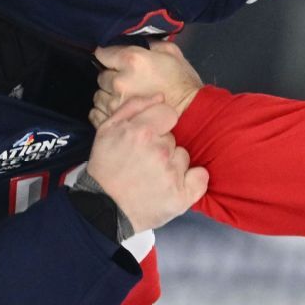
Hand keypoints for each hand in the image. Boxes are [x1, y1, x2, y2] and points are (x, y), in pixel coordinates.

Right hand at [85, 95, 208, 232]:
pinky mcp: (181, 196)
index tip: (147, 137)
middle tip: (142, 162)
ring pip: (183, 156)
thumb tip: (160, 96)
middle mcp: (160, 151)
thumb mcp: (107, 130)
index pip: (169, 113)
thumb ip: (133, 107)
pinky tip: (174, 185)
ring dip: (172, 164)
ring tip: (151, 176)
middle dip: (160, 147)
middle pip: (173, 138)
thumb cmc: (104, 168)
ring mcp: (172, 174)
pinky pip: (201, 177)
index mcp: (141, 132)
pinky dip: (191, 180)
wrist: (103, 208)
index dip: (158, 124)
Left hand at [91, 40, 201, 127]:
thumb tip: (139, 40)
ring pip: (99, 95)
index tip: (114, 59)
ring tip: (124, 97)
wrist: (193, 113)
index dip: (109, 56)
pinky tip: (119, 109)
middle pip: (101, 76)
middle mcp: (119, 81)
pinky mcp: (116, 121)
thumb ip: (150, 43)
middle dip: (111, 76)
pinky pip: (98, 113)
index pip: (103, 53)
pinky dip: (105, 110)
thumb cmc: (184, 82)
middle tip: (126, 80)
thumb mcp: (172, 52)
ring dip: (108, 95)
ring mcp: (116, 103)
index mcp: (132, 60)